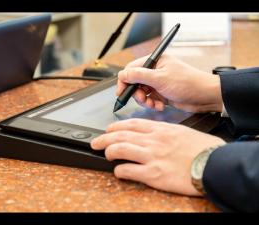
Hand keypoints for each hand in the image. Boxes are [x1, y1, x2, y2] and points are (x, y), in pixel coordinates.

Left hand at [91, 118, 225, 195]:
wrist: (214, 164)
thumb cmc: (202, 148)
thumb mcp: (181, 132)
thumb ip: (164, 132)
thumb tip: (151, 135)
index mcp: (160, 129)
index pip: (132, 124)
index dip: (116, 127)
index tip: (108, 129)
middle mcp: (153, 141)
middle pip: (121, 135)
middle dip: (104, 138)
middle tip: (95, 142)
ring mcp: (152, 156)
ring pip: (121, 149)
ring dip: (109, 151)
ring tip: (105, 154)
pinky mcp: (153, 174)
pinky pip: (129, 170)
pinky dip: (120, 170)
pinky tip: (118, 171)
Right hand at [117, 54, 222, 112]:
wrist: (205, 96)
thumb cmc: (188, 83)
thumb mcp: (160, 78)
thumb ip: (139, 76)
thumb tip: (122, 74)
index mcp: (154, 61)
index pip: (131, 69)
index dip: (125, 81)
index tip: (121, 92)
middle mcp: (155, 71)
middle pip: (135, 82)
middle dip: (137, 94)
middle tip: (143, 99)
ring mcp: (158, 82)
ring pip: (142, 93)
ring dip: (146, 101)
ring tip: (154, 104)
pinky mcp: (162, 93)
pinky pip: (150, 99)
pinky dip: (153, 104)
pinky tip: (161, 105)